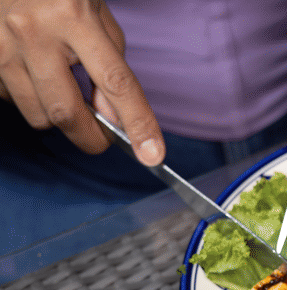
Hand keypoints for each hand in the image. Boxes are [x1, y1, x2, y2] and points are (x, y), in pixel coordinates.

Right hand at [0, 0, 163, 164]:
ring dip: (58, 116)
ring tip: (64, 89)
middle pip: (66, 112)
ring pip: (38, 114)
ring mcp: (2, 45)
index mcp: (74, 17)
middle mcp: (34, 32)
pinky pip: (13, 101)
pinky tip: (36, 75)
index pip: (115, 82)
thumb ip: (111, 69)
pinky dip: (31, 100)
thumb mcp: (97, 19)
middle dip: (91, 137)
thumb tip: (115, 120)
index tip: (152, 155)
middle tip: (104, 138)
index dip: (137, 123)